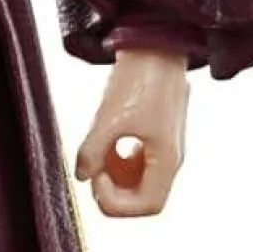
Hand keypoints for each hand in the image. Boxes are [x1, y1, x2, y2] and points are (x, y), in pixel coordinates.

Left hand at [74, 45, 188, 217]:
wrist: (155, 45)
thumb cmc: (139, 78)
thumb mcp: (108, 116)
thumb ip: (92, 150)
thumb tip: (81, 175)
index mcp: (167, 158)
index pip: (148, 205)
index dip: (117, 202)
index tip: (96, 178)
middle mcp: (171, 159)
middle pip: (144, 199)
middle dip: (114, 191)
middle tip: (94, 169)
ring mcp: (164, 149)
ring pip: (140, 183)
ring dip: (115, 178)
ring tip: (98, 154)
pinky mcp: (156, 137)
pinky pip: (138, 165)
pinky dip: (119, 163)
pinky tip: (106, 144)